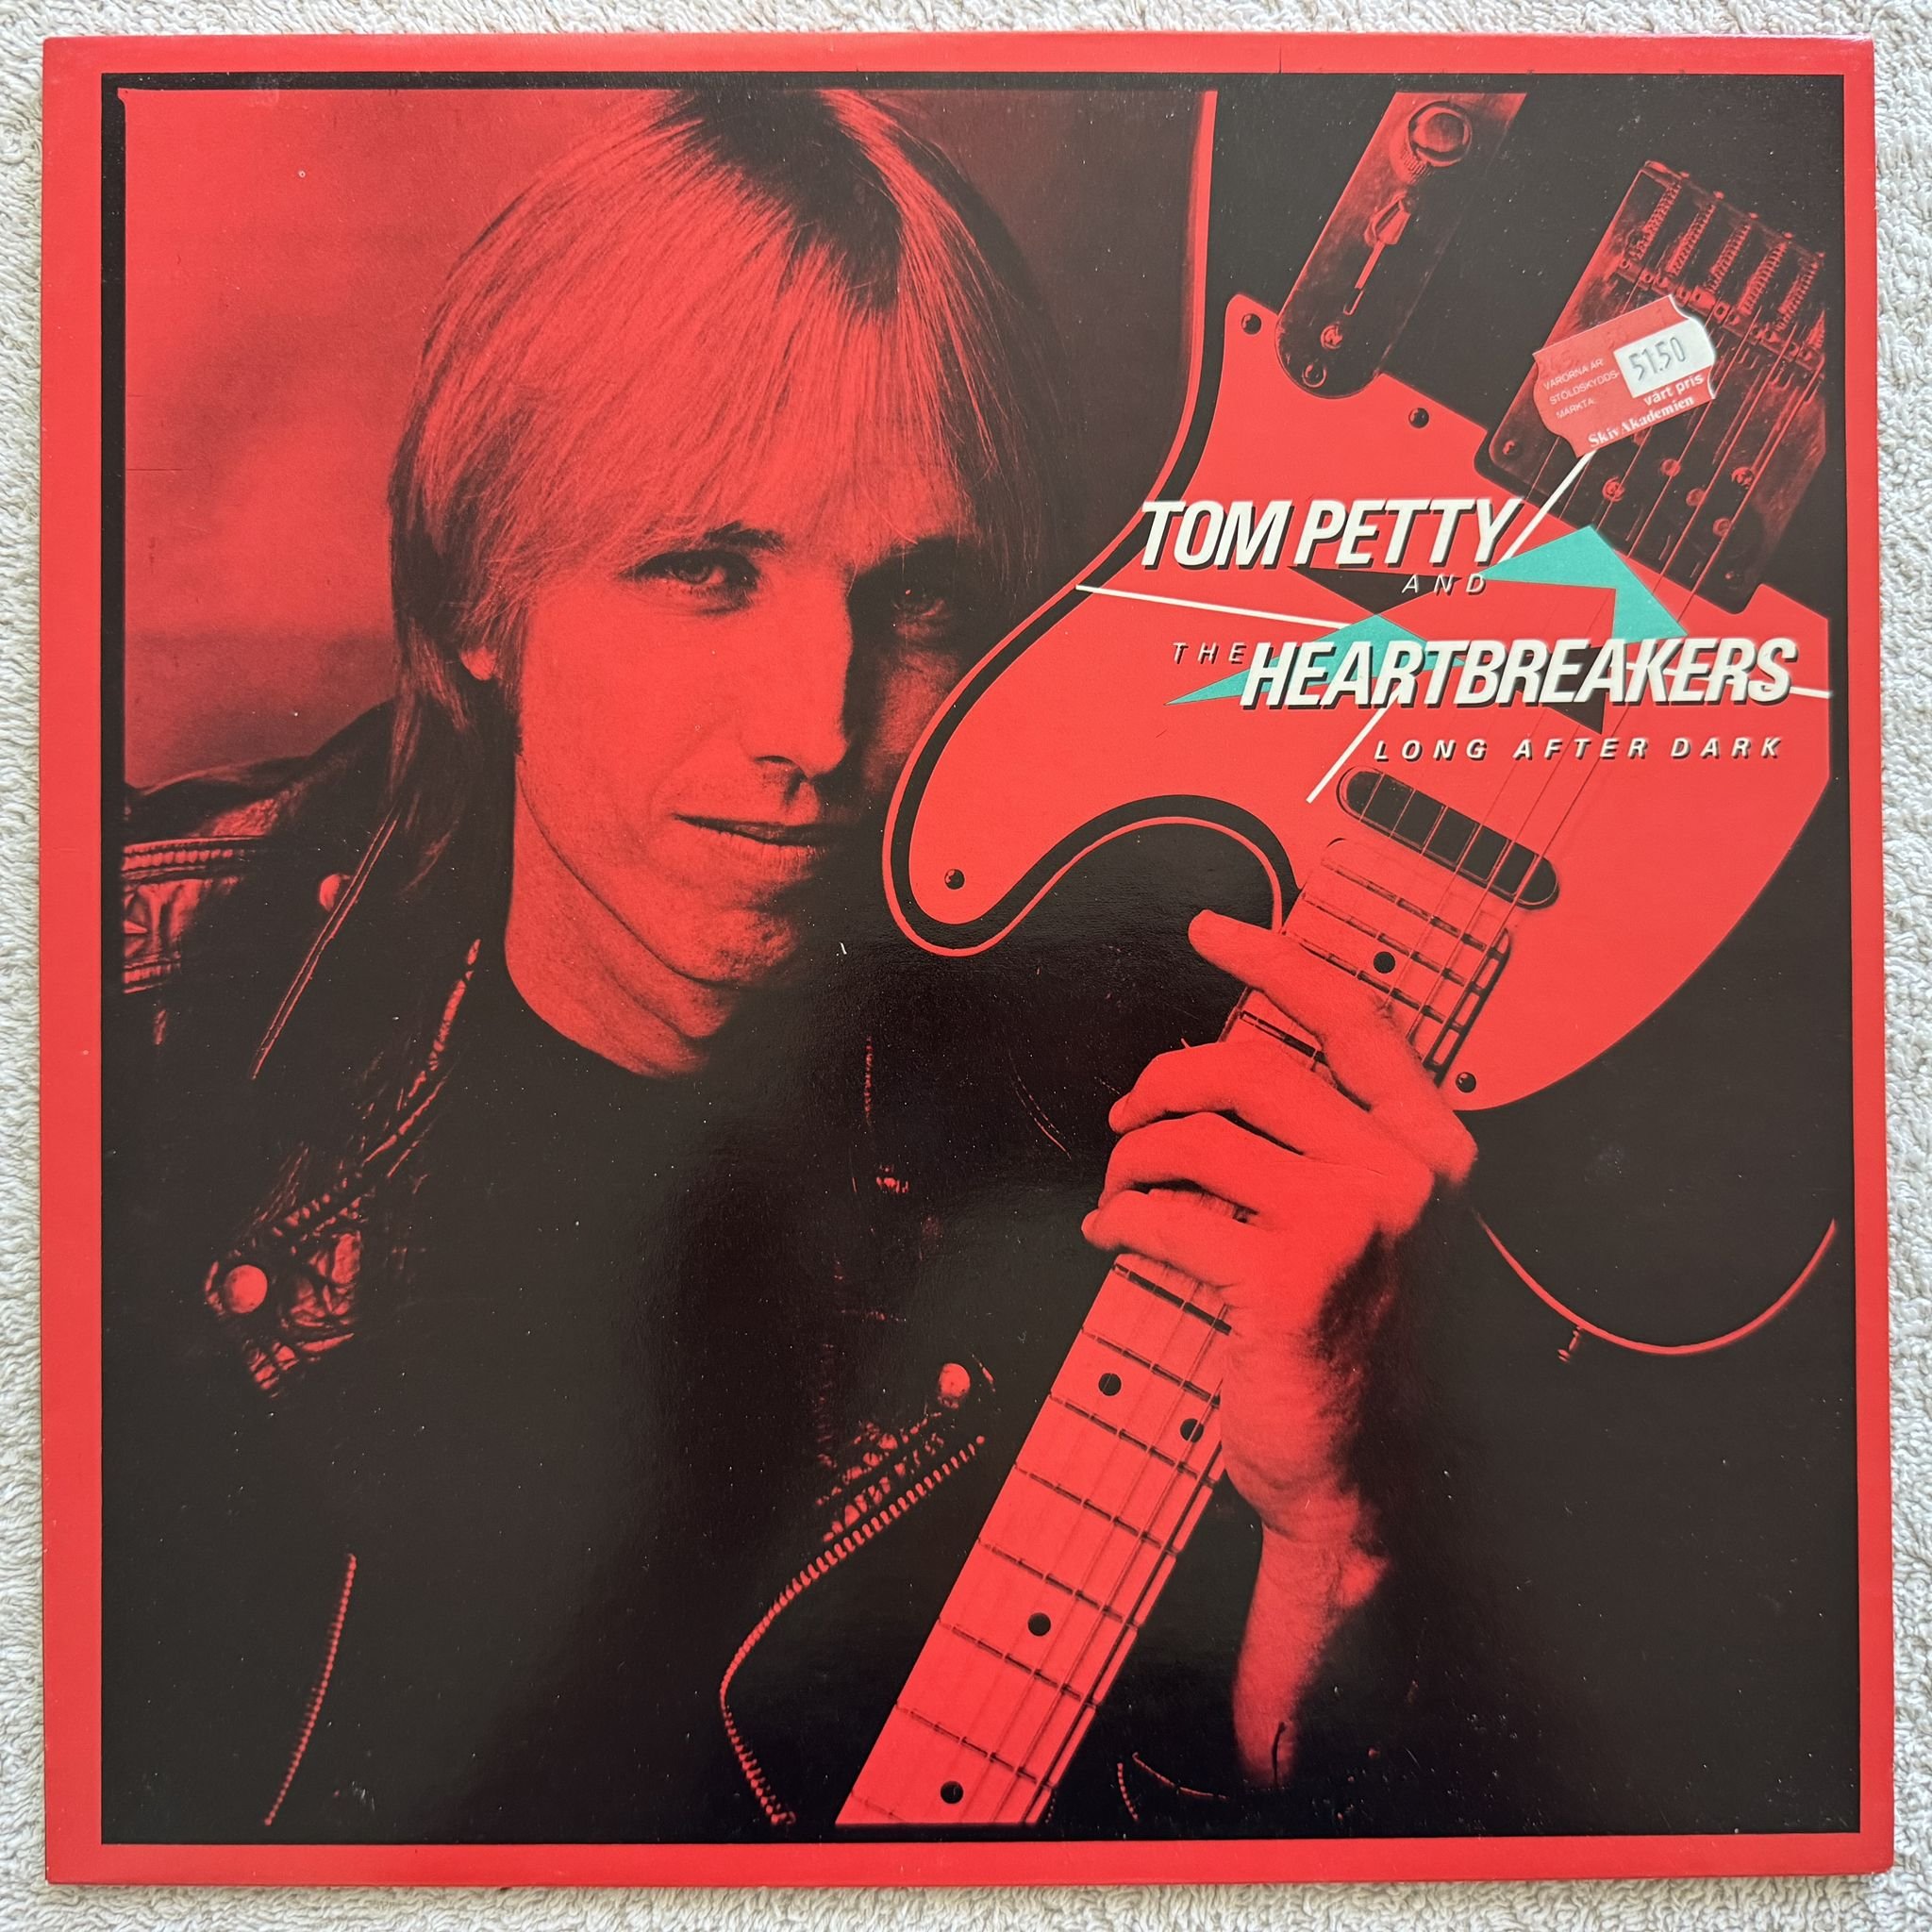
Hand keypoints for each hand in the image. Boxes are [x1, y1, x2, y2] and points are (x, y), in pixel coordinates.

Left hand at [1079, 907, 1474, 1543]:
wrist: (1358, 1473)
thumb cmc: (1345, 1338)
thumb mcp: (1357, 1219)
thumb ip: (1316, 1137)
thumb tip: (1220, 1056)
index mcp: (1429, 1145)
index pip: (1353, 1018)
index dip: (1277, 962)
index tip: (1212, 930)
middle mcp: (1405, 1172)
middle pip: (1249, 1066)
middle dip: (1162, 1083)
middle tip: (1124, 1119)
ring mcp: (1353, 1221)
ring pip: (1196, 1137)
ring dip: (1133, 1161)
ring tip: (1121, 1193)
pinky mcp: (1290, 1275)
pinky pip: (1165, 1213)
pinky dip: (1120, 1222)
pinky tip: (1112, 1241)